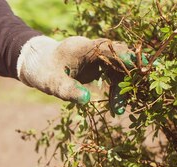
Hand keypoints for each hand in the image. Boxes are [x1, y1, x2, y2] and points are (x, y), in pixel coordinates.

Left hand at [17, 35, 141, 113]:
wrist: (40, 66)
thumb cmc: (44, 72)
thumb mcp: (52, 82)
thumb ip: (67, 89)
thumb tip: (86, 99)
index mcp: (82, 47)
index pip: (108, 48)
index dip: (123, 57)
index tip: (136, 68)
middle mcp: (94, 50)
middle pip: (118, 59)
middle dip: (128, 75)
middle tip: (134, 94)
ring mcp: (98, 58)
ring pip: (118, 69)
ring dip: (122, 87)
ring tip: (118, 109)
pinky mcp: (99, 68)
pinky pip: (113, 77)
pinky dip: (116, 91)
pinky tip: (116, 107)